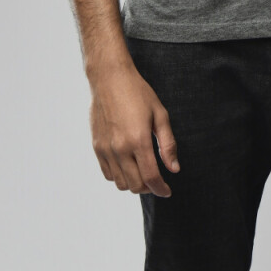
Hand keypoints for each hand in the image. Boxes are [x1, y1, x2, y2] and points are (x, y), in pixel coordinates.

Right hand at [89, 65, 179, 196]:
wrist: (109, 79)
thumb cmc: (138, 93)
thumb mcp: (160, 114)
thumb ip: (168, 144)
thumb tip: (174, 169)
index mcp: (138, 140)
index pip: (151, 177)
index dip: (161, 189)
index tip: (167, 191)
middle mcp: (120, 148)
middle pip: (135, 185)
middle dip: (149, 188)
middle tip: (157, 180)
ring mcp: (106, 149)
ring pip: (120, 183)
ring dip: (133, 183)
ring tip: (142, 172)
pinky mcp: (97, 147)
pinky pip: (107, 174)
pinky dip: (119, 176)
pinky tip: (128, 165)